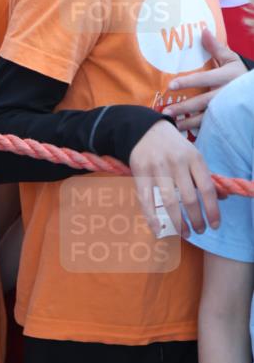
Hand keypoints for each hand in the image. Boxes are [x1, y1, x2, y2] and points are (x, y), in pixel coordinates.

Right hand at [129, 120, 219, 237]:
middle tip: (200, 231)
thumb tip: (222, 198)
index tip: (215, 225)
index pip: (207, 189)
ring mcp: (157, 168)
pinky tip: (158, 229)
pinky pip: (147, 200)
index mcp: (194, 158)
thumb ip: (205, 177)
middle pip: (189, 198)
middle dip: (196, 219)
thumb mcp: (193, 156)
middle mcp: (177, 162)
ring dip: (178, 222)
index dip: (212, 210)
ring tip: (185, 233)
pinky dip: (152, 217)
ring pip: (169, 202)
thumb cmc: (174, 147)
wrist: (145, 129)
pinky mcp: (140, 172)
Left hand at [161, 30, 245, 131]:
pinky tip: (183, 133)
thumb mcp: (230, 59)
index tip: (171, 85)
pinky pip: (210, 127)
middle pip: (202, 102)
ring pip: (205, 118)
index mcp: (227, 77)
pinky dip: (196, 130)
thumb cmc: (238, 75)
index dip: (187, 82)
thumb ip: (216, 47)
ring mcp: (226, 110)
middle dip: (184, 107)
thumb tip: (202, 30)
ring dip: (188, 122)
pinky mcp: (226, 120)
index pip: (204, 79)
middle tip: (166, 111)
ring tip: (172, 125)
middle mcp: (226, 95)